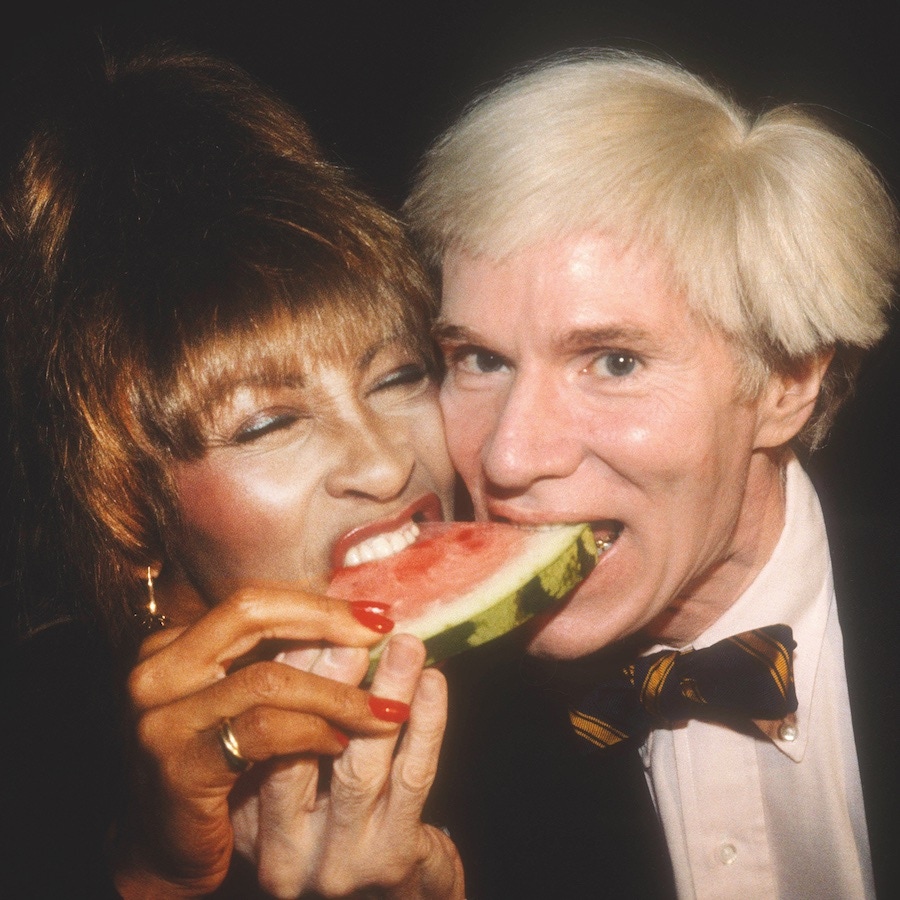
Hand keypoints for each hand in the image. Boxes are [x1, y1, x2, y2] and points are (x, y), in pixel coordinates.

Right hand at [112, 587, 406, 896]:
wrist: (163, 852)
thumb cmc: (215, 768)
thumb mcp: (238, 703)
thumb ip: (275, 659)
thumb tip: (357, 622)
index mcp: (171, 646)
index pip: (253, 602)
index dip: (317, 603)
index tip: (375, 615)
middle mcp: (155, 672)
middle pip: (251, 615)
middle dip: (327, 620)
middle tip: (382, 634)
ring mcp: (162, 718)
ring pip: (266, 678)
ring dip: (336, 691)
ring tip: (383, 707)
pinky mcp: (179, 766)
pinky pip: (264, 731)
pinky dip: (312, 731)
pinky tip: (339, 742)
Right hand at [238, 633, 464, 898]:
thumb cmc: (340, 839)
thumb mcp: (292, 802)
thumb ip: (286, 737)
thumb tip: (300, 636)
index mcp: (247, 823)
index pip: (258, 736)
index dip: (285, 674)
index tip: (308, 619)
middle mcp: (280, 851)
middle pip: (299, 746)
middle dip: (328, 677)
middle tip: (349, 626)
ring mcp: (336, 860)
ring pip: (361, 759)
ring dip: (386, 690)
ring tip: (405, 641)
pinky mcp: (390, 860)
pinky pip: (412, 777)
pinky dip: (427, 723)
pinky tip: (434, 681)